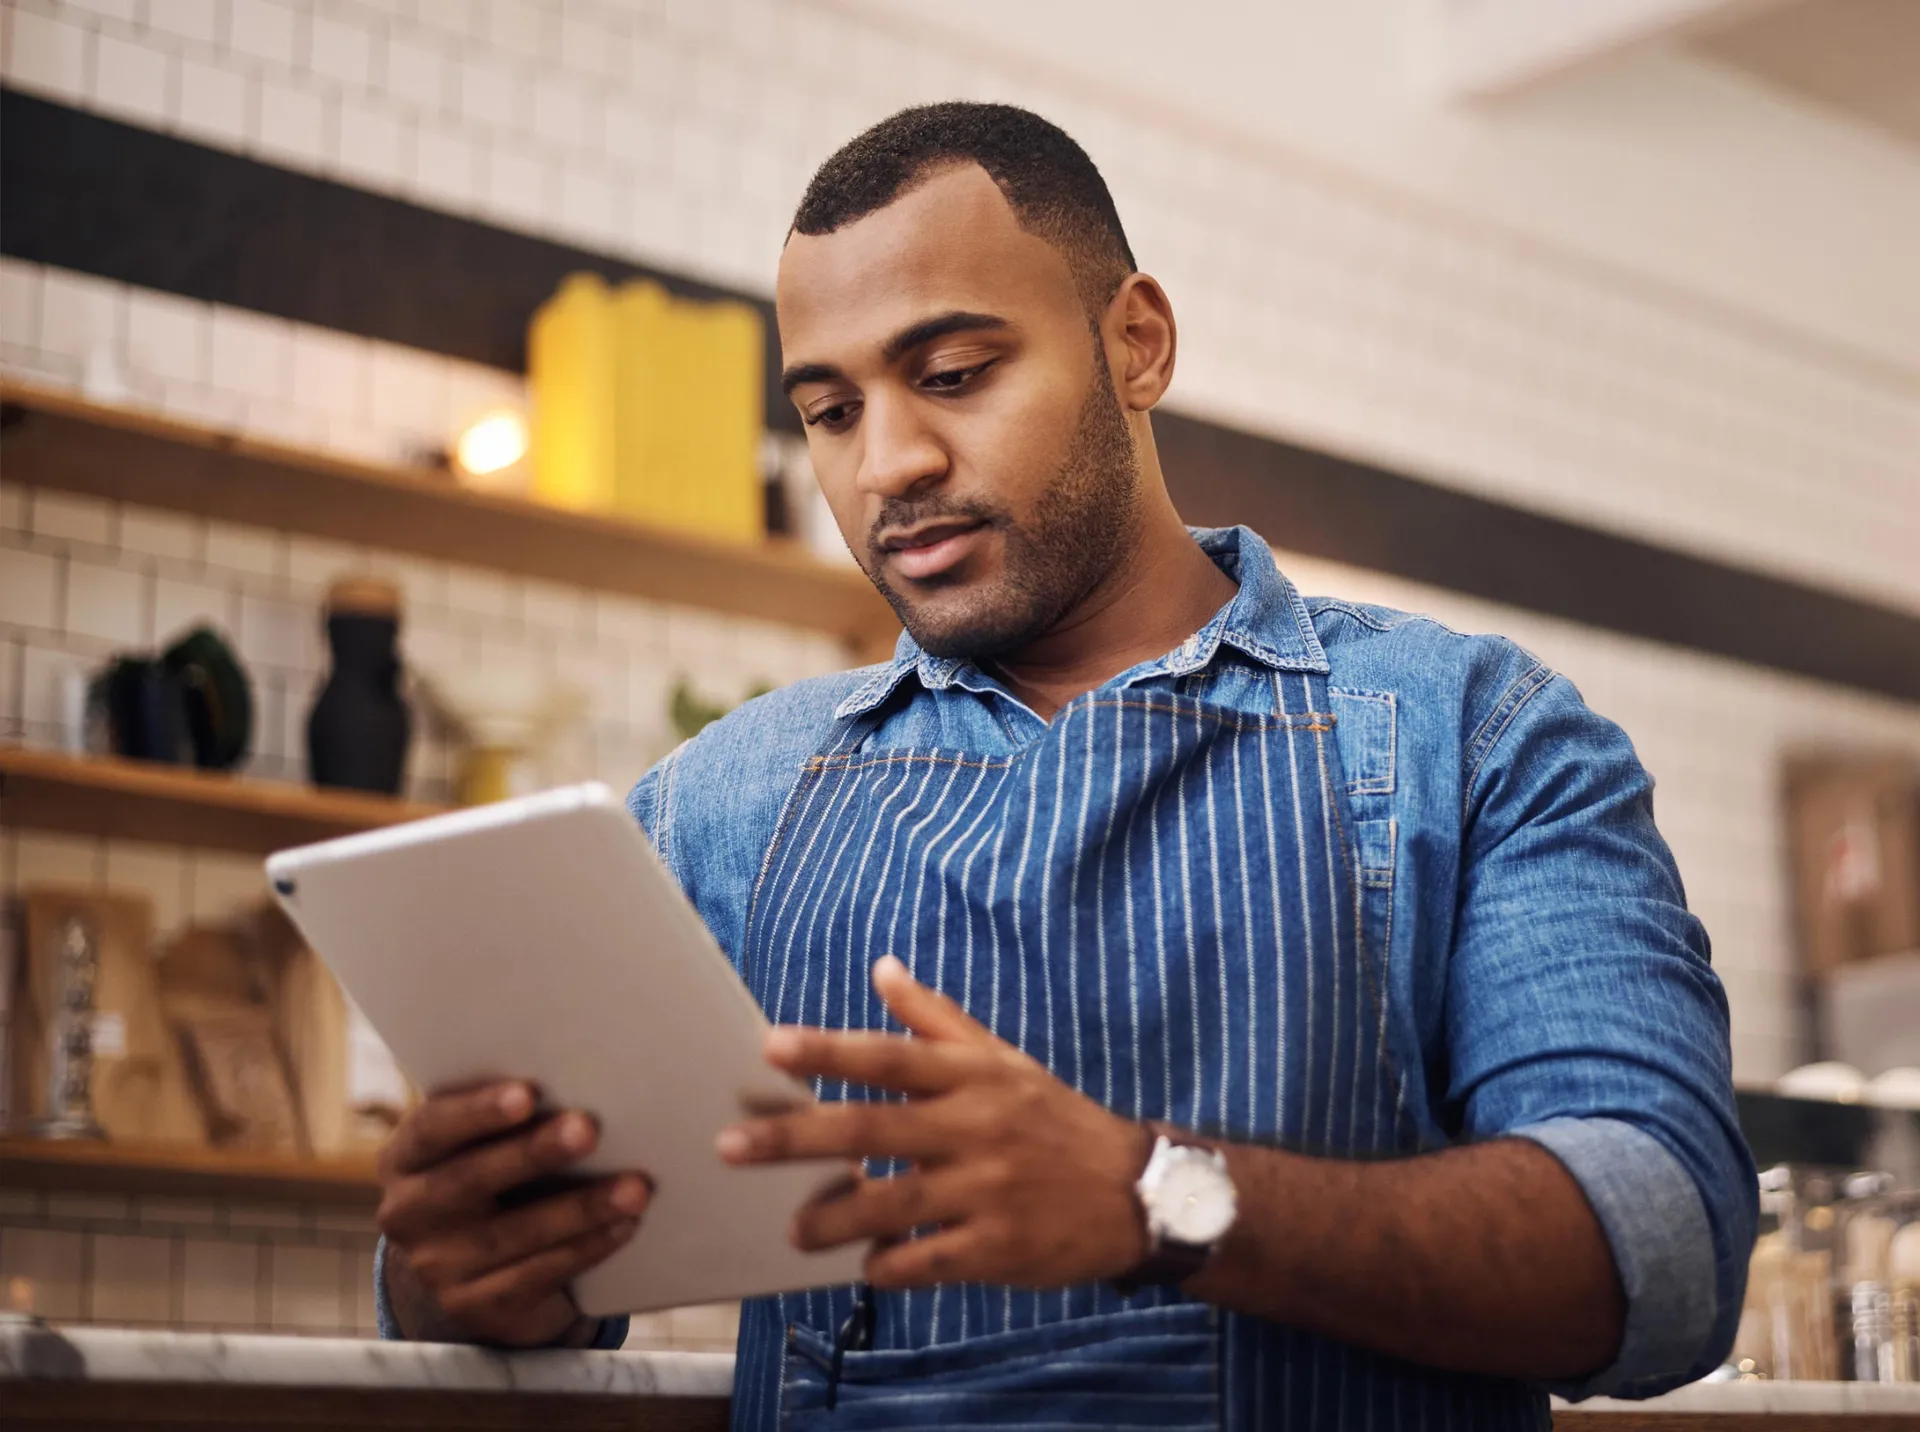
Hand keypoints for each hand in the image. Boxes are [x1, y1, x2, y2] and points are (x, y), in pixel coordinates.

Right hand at [375, 1081, 650, 1346]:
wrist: (469, 1269)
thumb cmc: (490, 1176)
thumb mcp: (478, 1146)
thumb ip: (506, 1119)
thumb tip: (585, 1080)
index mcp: (406, 1158)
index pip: (432, 1128)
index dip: (477, 1111)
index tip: (527, 1094)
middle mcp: (409, 1213)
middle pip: (471, 1179)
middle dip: (533, 1153)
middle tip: (588, 1129)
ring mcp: (437, 1266)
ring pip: (512, 1235)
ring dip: (580, 1209)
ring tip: (635, 1188)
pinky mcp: (473, 1306)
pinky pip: (535, 1276)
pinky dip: (586, 1248)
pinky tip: (624, 1227)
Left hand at [716, 956, 1149, 1290]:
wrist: (1134, 1190)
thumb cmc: (1052, 1119)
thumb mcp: (1003, 1060)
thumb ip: (937, 1018)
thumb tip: (881, 968)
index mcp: (972, 1076)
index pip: (890, 1057)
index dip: (830, 1051)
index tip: (771, 1045)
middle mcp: (976, 1128)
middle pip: (873, 1129)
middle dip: (797, 1137)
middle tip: (731, 1144)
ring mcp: (988, 1190)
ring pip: (894, 1203)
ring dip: (835, 1216)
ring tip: (792, 1229)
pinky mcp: (999, 1248)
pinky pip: (932, 1260)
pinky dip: (894, 1265)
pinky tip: (866, 1267)